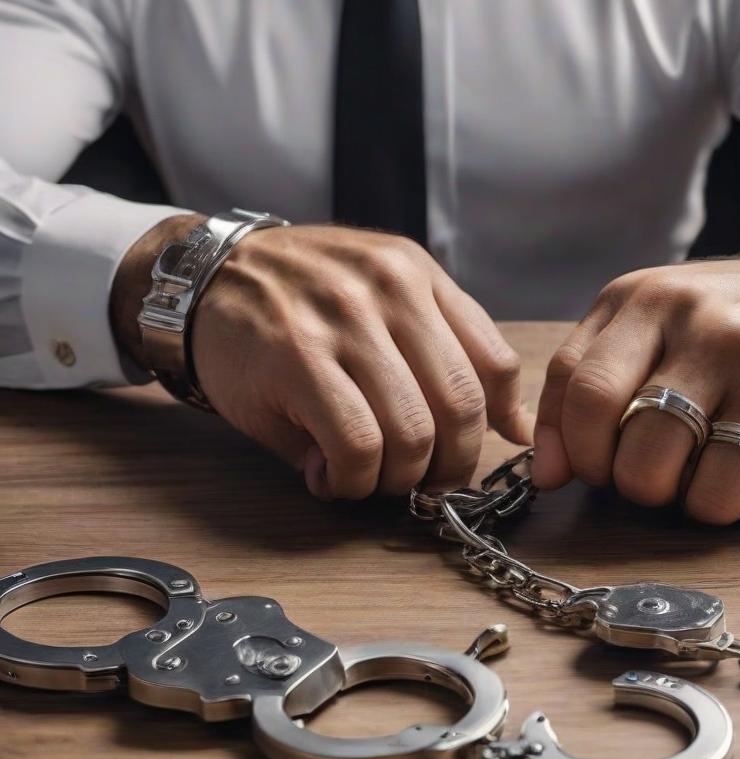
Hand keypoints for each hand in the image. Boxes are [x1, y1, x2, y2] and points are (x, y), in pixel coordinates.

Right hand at [114, 219, 532, 498]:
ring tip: (371, 477)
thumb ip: (447, 352)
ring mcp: (344, 321)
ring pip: (412, 433)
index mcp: (419, 277)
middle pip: (460, 407)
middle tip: (421, 482)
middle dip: (448, 466)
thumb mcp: (383, 298)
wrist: (208, 276)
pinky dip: (354, 479)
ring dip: (398, 478)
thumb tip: (513, 430)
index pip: (494, 364)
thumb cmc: (303, 299)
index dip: (494, 427)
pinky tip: (333, 475)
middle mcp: (390, 290)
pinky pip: (357, 444)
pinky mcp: (296, 358)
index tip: (470, 453)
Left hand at [531, 259, 739, 523]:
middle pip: (644, 455)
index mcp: (650, 303)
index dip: (580, 452)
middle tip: (649, 469)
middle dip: (635, 484)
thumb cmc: (702, 321)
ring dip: (693, 501)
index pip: (590, 395)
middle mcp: (712, 333)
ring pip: (707, 493)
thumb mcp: (627, 322)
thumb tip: (546, 474)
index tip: (592, 465)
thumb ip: (571, 385)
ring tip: (698, 469)